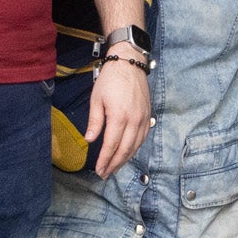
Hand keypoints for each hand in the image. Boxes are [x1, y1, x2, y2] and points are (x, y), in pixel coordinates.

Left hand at [85, 56, 150, 178]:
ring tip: (115, 167)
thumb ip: (95, 121)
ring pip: (135, 146)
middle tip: (105, 174)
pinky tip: (127, 153)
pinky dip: (135, 148)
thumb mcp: (96, 99)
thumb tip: (90, 140)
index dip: (105, 160)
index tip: (99, 170)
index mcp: (119, 116)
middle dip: (115, 164)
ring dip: (125, 159)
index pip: (112, 145)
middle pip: (125, 149)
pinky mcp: (148, 115)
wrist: (129, 63)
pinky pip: (142, 137)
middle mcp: (134, 120)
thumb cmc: (110, 79)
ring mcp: (143, 118)